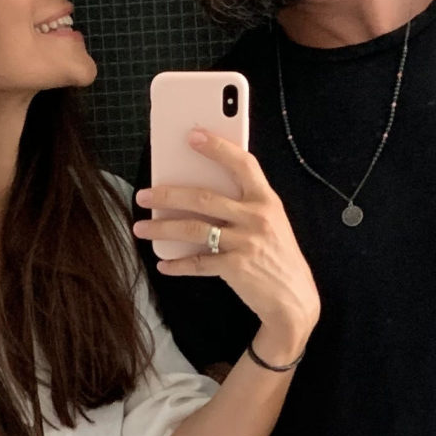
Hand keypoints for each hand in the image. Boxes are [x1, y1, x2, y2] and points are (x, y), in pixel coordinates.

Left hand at [134, 135, 319, 362]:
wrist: (294, 300)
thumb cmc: (278, 258)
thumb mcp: (272, 223)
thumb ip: (245, 206)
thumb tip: (202, 195)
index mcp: (266, 200)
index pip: (242, 164)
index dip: (218, 148)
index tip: (193, 136)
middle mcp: (257, 218)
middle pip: (204, 197)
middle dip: (168, 194)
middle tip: (144, 194)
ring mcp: (246, 243)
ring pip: (194, 228)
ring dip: (162, 227)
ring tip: (141, 227)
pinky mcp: (236, 268)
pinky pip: (198, 263)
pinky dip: (177, 264)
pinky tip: (164, 263)